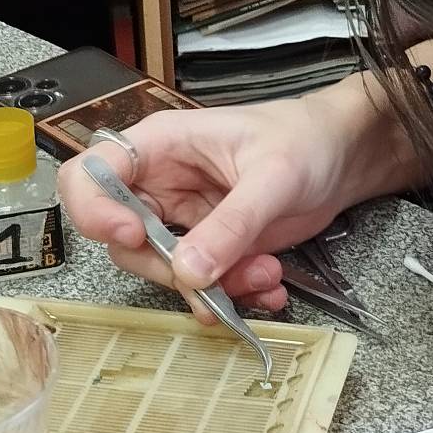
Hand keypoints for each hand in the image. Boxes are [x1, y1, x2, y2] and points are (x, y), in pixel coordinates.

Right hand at [57, 94, 359, 316]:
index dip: (95, 212)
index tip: (134, 236)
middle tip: (216, 276)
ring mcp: (183, 219)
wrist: (343, 156)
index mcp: (159, 146)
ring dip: (214, 286)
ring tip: (266, 274)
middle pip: (123, 240)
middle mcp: (160, 184)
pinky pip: (203, 283)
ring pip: (166, 270)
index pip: (89, 177)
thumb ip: (231, 225)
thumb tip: (189, 273)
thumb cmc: (305, 139)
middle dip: (169, 267)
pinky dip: (234, 294)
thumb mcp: (272, 176)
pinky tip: (270, 285)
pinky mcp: (210, 246)